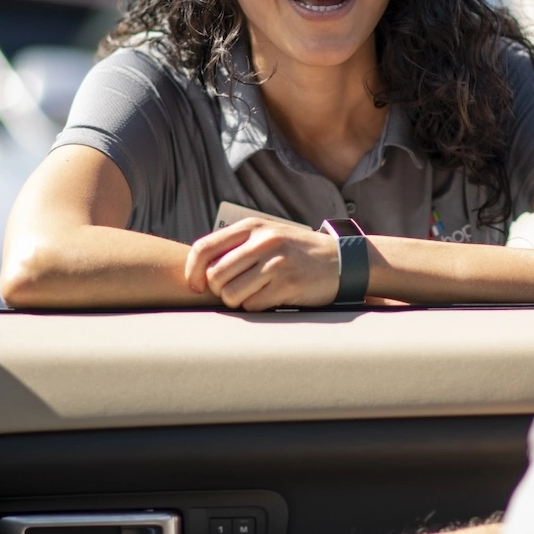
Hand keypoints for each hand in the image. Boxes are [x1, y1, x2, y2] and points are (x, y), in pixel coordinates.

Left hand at [185, 219, 343, 310]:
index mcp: (252, 226)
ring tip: (254, 294)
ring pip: (230, 294)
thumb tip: (198, 269)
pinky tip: (272, 297)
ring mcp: (275, 263)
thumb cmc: (297, 252)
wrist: (341, 260)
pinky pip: (253, 306)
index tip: (196, 286)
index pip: (204, 248)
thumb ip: (236, 246)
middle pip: (214, 276)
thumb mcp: (267, 235)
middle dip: (218, 291)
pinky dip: (257, 307)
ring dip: (237, 301)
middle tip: (233, 292)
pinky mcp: (287, 285)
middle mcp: (262, 241)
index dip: (192, 271)